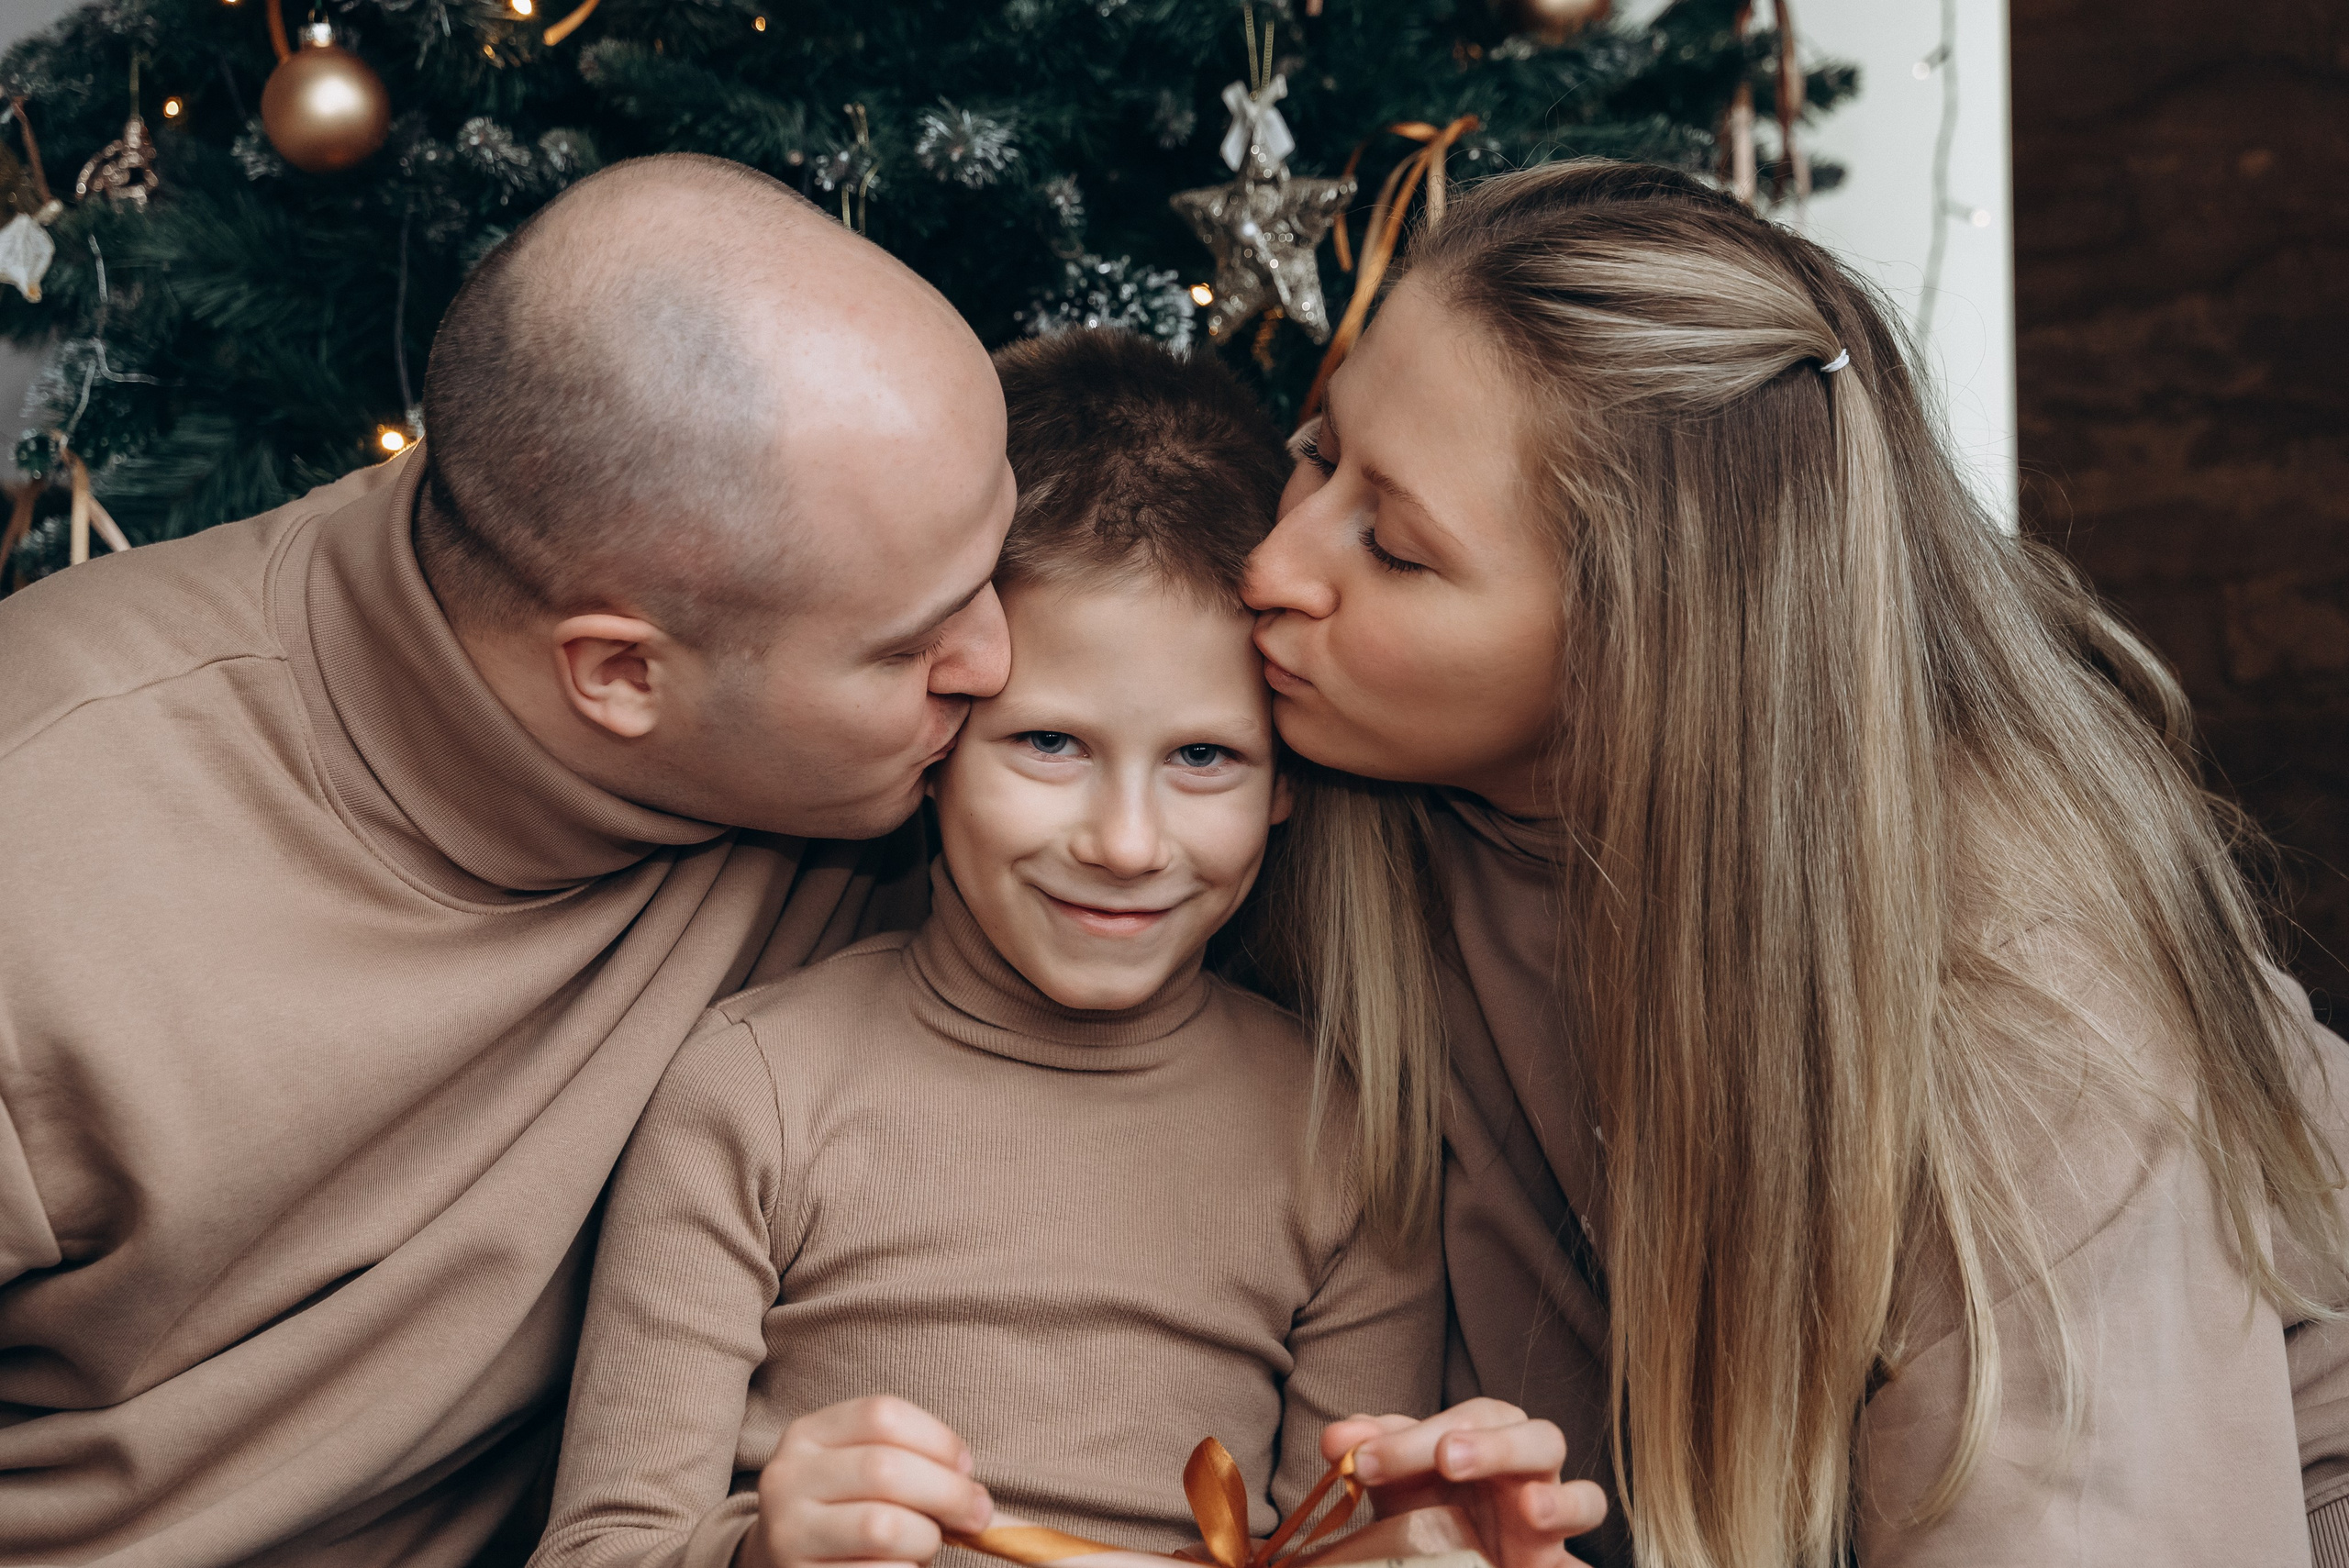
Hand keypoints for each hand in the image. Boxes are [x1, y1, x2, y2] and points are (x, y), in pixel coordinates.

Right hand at [736, 1395, 994, 1567]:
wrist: (786, 1562)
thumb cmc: (847, 1511)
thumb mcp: (865, 1472)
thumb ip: (916, 1465)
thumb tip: (982, 1502)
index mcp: (808, 1435)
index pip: (882, 1414)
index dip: (939, 1439)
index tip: (967, 1468)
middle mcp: (787, 1478)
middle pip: (886, 1468)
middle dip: (948, 1492)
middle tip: (977, 1514)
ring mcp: (787, 1533)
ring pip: (883, 1526)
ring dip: (926, 1538)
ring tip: (927, 1543)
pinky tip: (902, 1565)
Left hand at [1320, 1401, 1606, 1567]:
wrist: (1453, 1551)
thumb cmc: (1429, 1502)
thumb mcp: (1395, 1475)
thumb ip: (1371, 1450)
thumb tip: (1337, 1440)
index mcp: (1489, 1433)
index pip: (1464, 1420)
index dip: (1414, 1436)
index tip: (1365, 1459)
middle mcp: (1528, 1468)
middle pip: (1533, 1439)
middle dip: (1492, 1446)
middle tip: (1447, 1457)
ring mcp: (1549, 1516)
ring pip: (1584, 1496)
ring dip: (1558, 1499)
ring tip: (1530, 1507)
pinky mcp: (1555, 1561)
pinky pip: (1583, 1560)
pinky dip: (1578, 1555)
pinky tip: (1554, 1544)